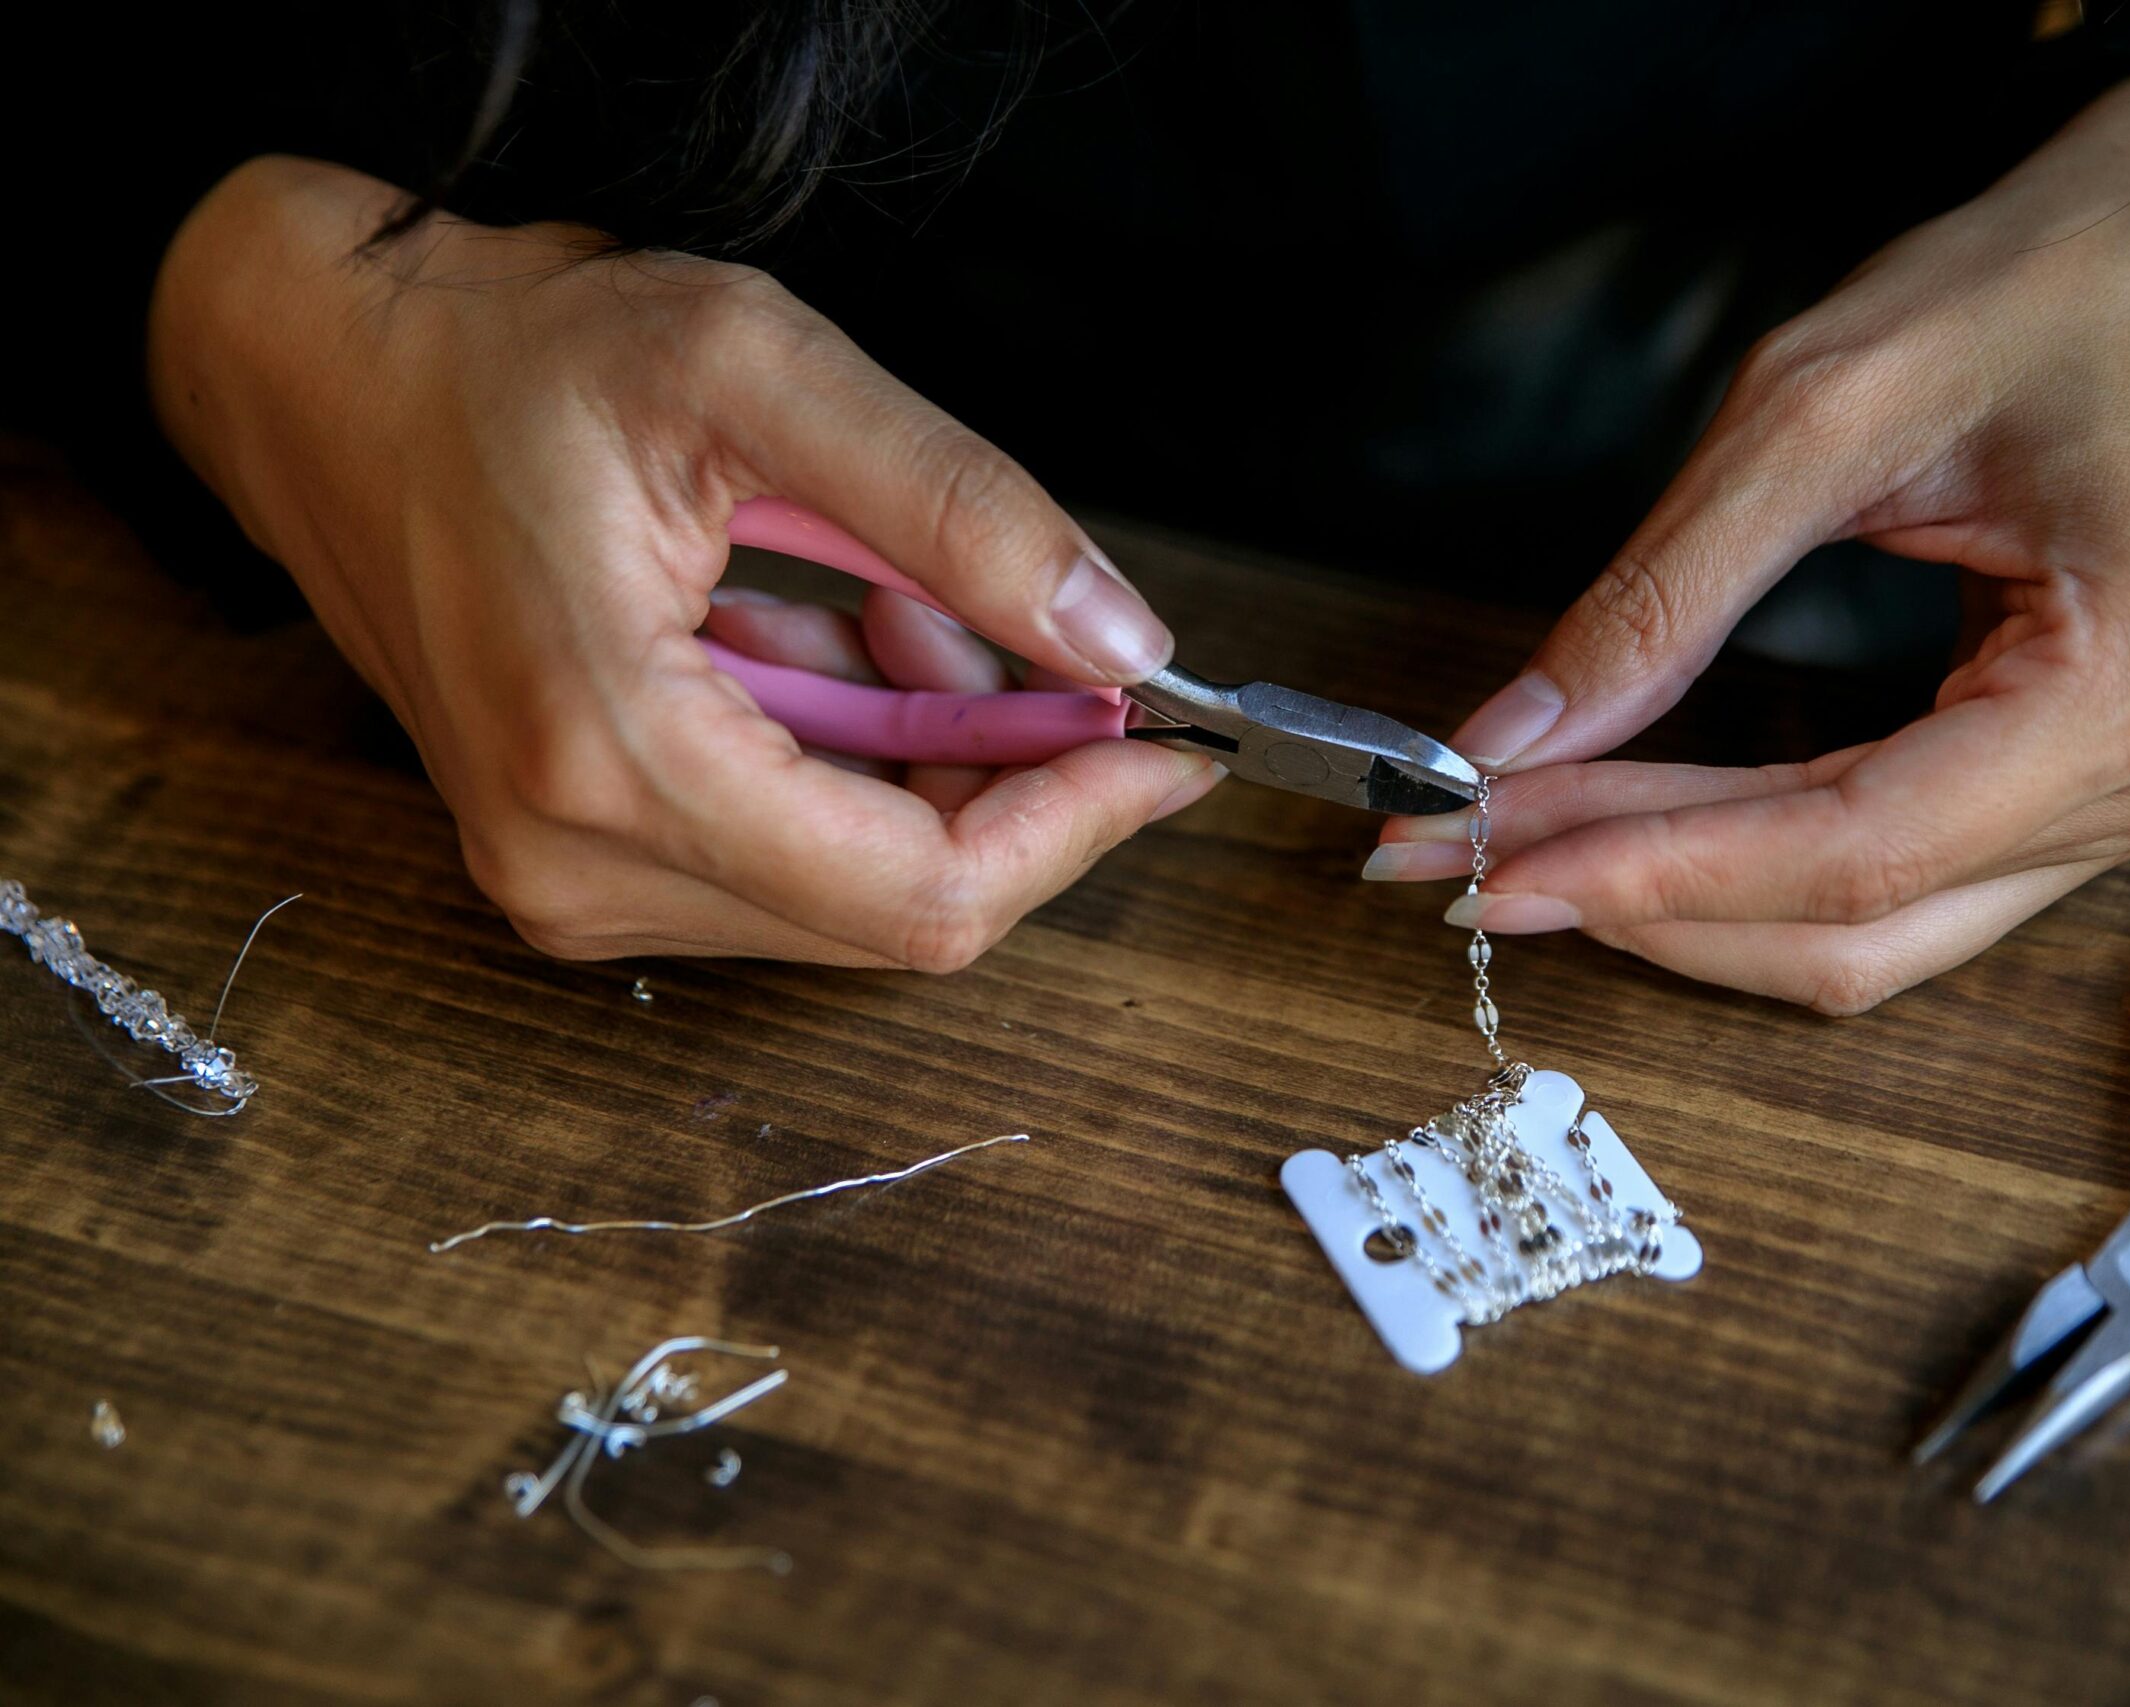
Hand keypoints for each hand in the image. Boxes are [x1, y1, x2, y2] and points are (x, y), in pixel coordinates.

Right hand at [150, 157, 1218, 967]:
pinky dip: (852, 769)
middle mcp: (578, 866)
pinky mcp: (575, 865)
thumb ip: (958, 506)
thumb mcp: (753, 370)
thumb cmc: (505, 360)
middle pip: (899, 903)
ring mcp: (568, 881)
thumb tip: (1117, 642)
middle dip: (992, 766)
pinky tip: (814, 641)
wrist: (321, 383)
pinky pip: (787, 864)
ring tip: (874, 596)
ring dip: (920, 760)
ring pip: (853, 890)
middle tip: (976, 608)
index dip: (1072, 828)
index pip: (921, 895)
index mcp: (610, 761)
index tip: (1158, 748)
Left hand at [1368, 66, 2129, 1012]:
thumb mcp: (1813, 411)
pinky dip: (1747, 876)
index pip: (1856, 845)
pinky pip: (1896, 890)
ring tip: (1519, 851)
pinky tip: (1628, 839)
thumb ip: (1660, 598)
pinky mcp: (2085, 804)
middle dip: (1641, 898)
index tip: (1490, 858)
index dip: (1655, 869)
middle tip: (1457, 861)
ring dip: (1681, 907)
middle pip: (1855, 921)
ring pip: (1869, 939)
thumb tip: (1509, 739)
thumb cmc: (2030, 296)